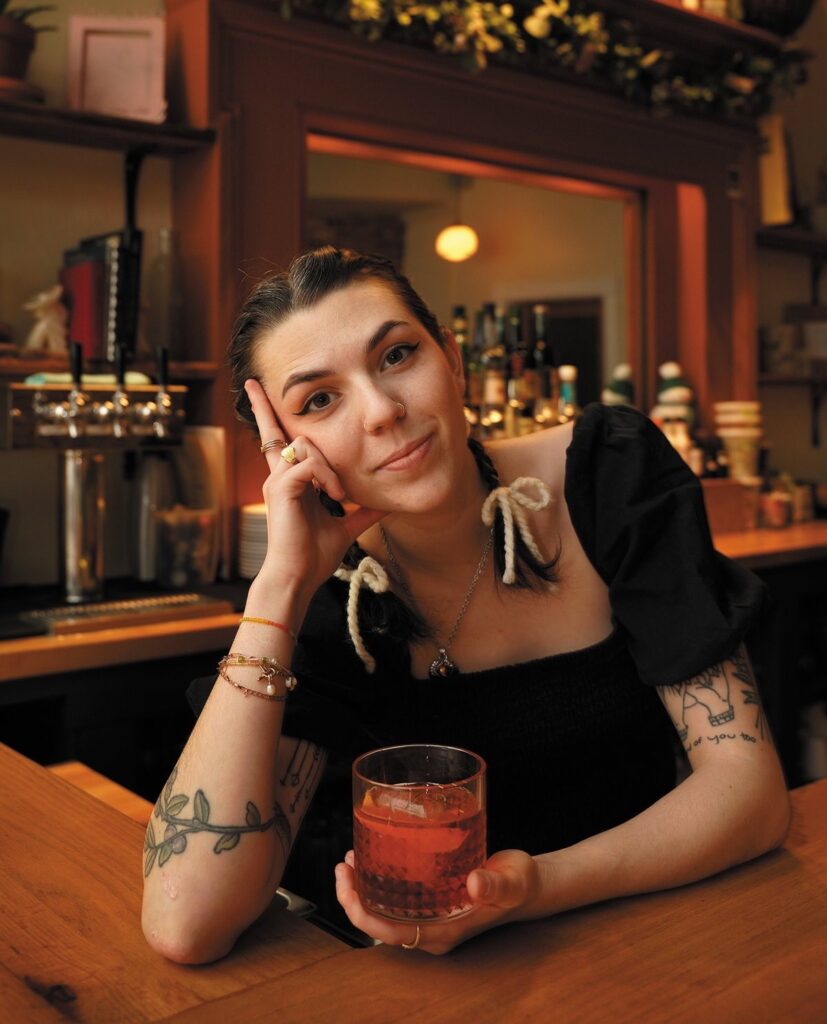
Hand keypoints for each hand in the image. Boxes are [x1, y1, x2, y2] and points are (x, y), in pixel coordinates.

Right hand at [245, 379, 385, 601]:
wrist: (298, 577)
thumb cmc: (314, 556)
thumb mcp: (345, 528)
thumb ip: (362, 512)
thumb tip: (386, 504)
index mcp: (290, 480)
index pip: (276, 438)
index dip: (264, 410)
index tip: (255, 384)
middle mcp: (278, 475)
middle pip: (292, 434)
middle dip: (313, 446)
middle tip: (337, 490)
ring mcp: (277, 480)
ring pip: (305, 445)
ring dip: (330, 468)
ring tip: (339, 497)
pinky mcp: (281, 488)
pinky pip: (308, 464)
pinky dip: (326, 476)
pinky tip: (334, 497)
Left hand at [334, 848, 539, 954]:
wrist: (527, 883)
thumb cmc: (520, 883)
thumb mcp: (512, 881)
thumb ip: (496, 885)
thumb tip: (475, 884)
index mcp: (444, 932)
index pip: (390, 933)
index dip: (363, 914)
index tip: (348, 886)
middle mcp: (432, 928)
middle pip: (379, 923)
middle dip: (354, 898)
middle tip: (344, 864)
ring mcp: (430, 917)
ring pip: (384, 910)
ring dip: (363, 888)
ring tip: (351, 859)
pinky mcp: (432, 901)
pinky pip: (396, 897)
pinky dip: (380, 880)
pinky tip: (375, 856)